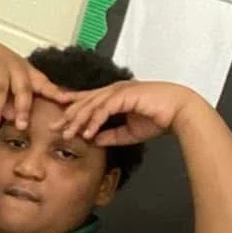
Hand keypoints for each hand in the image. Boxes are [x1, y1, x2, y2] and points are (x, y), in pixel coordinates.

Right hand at [0, 33, 68, 132]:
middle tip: (22, 126)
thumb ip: (12, 101)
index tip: (68, 104)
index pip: (44, 84)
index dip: (57, 94)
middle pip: (22, 88)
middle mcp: (14, 67)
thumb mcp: (8, 83)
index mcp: (26, 72)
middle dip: (23, 107)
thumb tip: (14, 119)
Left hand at [58, 80, 203, 145]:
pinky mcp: (126, 95)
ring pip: (91, 105)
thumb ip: (110, 135)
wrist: (179, 111)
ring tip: (66, 134)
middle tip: (52, 128)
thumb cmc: (157, 119)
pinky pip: (104, 109)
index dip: (72, 111)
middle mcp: (114, 90)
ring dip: (78, 120)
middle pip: (84, 102)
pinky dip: (94, 121)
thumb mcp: (128, 132)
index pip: (87, 102)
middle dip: (68, 116)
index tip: (58, 124)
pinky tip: (87, 133)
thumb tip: (93, 141)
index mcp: (113, 96)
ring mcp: (119, 91)